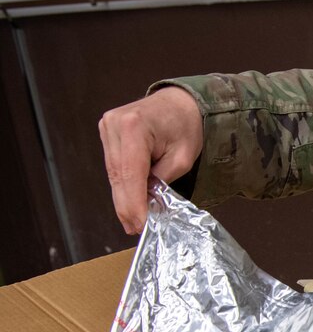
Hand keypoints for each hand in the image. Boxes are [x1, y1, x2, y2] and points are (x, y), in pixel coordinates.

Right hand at [98, 87, 203, 233]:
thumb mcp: (182, 158)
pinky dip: (123, 185)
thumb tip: (147, 202)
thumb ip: (162, 180)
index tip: (140, 225)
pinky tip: (131, 202)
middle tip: (135, 229)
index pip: (130, 174)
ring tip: (134, 221)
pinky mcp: (107, 133)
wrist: (180, 102)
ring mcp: (107, 127)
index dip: (134, 204)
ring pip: (113, 174)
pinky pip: (114, 166)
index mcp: (134, 127)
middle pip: (118, 176)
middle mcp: (114, 125)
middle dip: (127, 206)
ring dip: (123, 198)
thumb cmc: (186, 125)